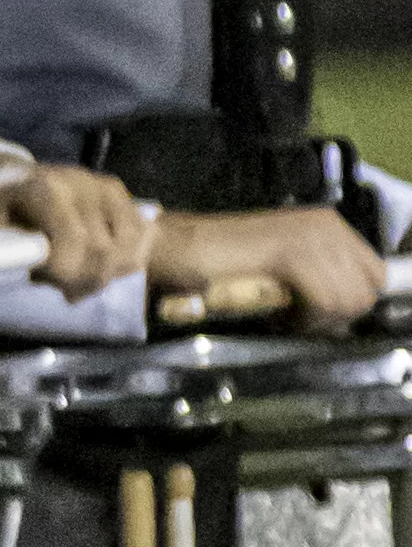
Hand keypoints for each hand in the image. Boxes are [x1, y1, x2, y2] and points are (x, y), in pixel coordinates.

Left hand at [0, 154, 149, 301]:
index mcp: (42, 188)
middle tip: (58, 288)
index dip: (65, 270)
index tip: (42, 279)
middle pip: (103, 250)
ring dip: (103, 274)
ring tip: (72, 275)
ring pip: (125, 249)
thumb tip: (18, 269)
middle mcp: (80, 182)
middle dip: (82, 280)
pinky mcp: (117, 192)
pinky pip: (138, 239)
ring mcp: (102, 185)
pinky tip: (91, 261)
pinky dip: (120, 261)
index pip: (74, 239)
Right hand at [143, 203, 392, 326]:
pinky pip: (325, 301)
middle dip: (338, 316)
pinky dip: (305, 320)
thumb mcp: (279, 264)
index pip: (374, 274)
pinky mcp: (294, 254)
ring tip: (284, 318)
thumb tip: (342, 311)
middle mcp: (328, 226)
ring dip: (319, 321)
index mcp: (329, 225)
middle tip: (299, 321)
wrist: (171, 248)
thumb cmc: (215, 262)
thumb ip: (314, 276)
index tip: (316, 316)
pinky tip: (278, 317)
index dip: (350, 303)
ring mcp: (313, 237)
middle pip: (368, 290)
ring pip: (350, 299)